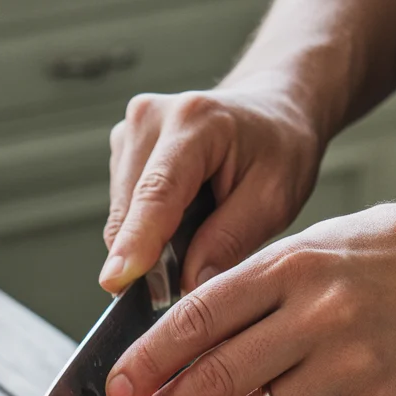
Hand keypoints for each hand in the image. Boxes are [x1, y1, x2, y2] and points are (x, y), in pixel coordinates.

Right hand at [100, 85, 322, 294]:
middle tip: (191, 275)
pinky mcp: (122, 149)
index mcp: (196, 122)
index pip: (157, 193)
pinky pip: (122, 210)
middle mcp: (151, 119)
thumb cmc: (279, 149)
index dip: (136, 240)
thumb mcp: (274, 199)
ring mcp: (130, 132)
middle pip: (130, 211)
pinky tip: (180, 220)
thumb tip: (189, 283)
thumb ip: (231, 240)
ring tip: (196, 232)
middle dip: (149, 257)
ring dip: (148, 243)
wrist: (270, 112)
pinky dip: (145, 230)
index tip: (117, 281)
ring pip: (121, 216)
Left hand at [105, 198, 395, 395]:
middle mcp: (318, 312)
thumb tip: (177, 360)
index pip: (196, 318)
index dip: (147, 360)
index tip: (116, 387)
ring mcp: (353, 360)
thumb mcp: (300, 253)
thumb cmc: (369, 260)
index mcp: (288, 266)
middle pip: (219, 376)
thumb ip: (242, 301)